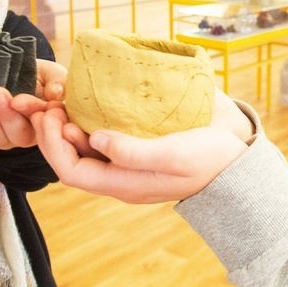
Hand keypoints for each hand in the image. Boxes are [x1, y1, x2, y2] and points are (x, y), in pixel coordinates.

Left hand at [0, 60, 67, 149]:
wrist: (13, 71)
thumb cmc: (37, 75)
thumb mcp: (51, 73)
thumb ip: (57, 80)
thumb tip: (56, 93)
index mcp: (49, 119)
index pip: (42, 118)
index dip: (30, 110)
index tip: (17, 101)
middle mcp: (30, 132)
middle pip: (21, 133)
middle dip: (7, 117)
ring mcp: (9, 135)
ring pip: (1, 139)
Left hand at [32, 105, 250, 204]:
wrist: (238, 165)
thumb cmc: (209, 160)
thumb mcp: (174, 155)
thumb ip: (133, 151)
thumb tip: (94, 138)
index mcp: (124, 185)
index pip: (71, 171)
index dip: (52, 145)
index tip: (51, 114)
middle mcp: (120, 178)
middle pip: (71, 161)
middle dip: (53, 134)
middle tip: (49, 103)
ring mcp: (128, 166)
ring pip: (84, 151)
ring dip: (67, 128)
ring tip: (62, 101)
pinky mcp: (138, 151)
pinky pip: (102, 142)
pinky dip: (88, 123)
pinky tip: (89, 104)